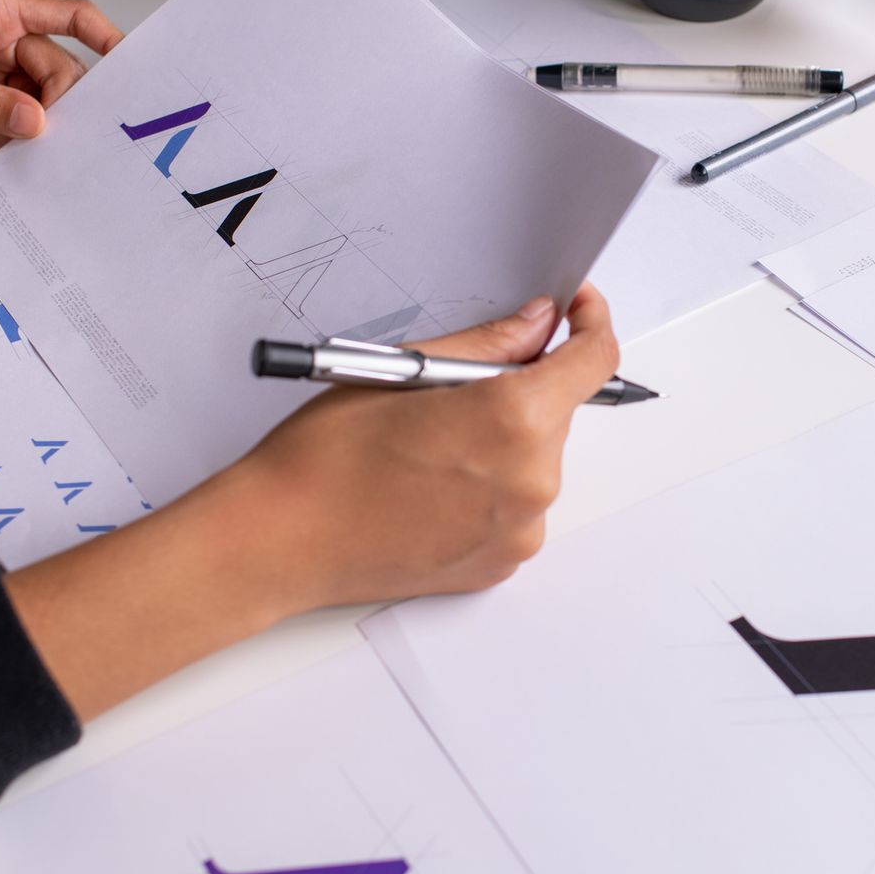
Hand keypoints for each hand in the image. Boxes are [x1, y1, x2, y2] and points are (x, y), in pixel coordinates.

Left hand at [0, 0, 122, 138]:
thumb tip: (36, 123)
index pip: (67, 14)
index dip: (106, 39)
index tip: (131, 71)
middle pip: (56, 64)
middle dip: (65, 101)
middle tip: (71, 139)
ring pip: (37, 88)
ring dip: (39, 117)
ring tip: (43, 151)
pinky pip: (12, 101)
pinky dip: (17, 123)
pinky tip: (21, 146)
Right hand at [3, 285, 622, 720]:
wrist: (280, 541)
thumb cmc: (325, 457)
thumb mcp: (406, 371)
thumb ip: (488, 344)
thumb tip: (537, 323)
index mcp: (514, 421)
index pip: (594, 361)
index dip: (590, 325)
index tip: (577, 311)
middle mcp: (532, 481)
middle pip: (558, 411)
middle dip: (521, 387)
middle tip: (450, 388)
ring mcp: (520, 530)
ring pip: (536, 460)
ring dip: (503, 440)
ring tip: (426, 445)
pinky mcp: (501, 562)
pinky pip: (516, 505)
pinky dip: (488, 486)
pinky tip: (430, 484)